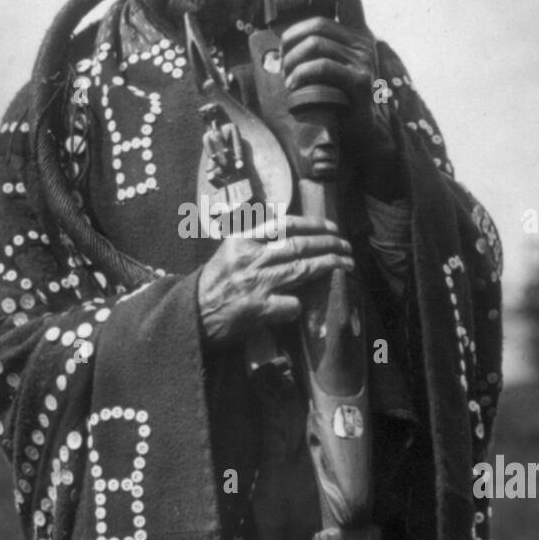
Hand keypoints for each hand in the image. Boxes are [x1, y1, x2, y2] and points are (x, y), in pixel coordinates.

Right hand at [196, 214, 353, 346]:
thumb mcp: (229, 252)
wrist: (191, 316)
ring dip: (329, 266)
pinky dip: (300, 304)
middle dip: (329, 244)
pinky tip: (302, 306)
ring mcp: (255, 283)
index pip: (284, 224)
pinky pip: (292, 303)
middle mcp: (249, 258)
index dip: (313, 224)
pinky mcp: (259, 308)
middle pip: (299, 245)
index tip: (331, 225)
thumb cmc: (213, 285)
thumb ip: (255, 241)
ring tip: (346, 264)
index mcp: (241, 240)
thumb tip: (289, 230)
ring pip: (302, 269)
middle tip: (346, 245)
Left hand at [280, 0, 400, 192]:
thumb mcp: (333, 67)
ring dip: (292, 62)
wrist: (362, 131)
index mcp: (359, 34)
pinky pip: (322, 66)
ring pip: (315, 45)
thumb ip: (320, 48)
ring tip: (287, 79)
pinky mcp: (359, 80)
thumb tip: (287, 40)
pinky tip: (294, 86)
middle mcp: (364, 43)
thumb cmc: (340, 98)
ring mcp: (364, 60)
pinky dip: (301, 75)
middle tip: (281, 63)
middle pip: (318, 24)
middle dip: (290, 42)